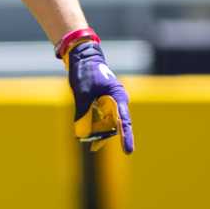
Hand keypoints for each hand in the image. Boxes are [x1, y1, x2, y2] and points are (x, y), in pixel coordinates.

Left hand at [64, 37, 132, 154]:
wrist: (82, 58)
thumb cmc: (85, 72)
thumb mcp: (82, 92)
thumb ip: (83, 111)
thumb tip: (81, 132)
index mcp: (118, 96)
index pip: (124, 120)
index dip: (126, 137)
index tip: (128, 151)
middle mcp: (117, 101)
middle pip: (115, 125)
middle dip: (105, 135)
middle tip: (93, 145)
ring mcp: (110, 103)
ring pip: (107, 123)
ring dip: (98, 132)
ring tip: (87, 140)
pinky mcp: (102, 104)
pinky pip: (100, 119)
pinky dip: (94, 126)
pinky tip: (86, 135)